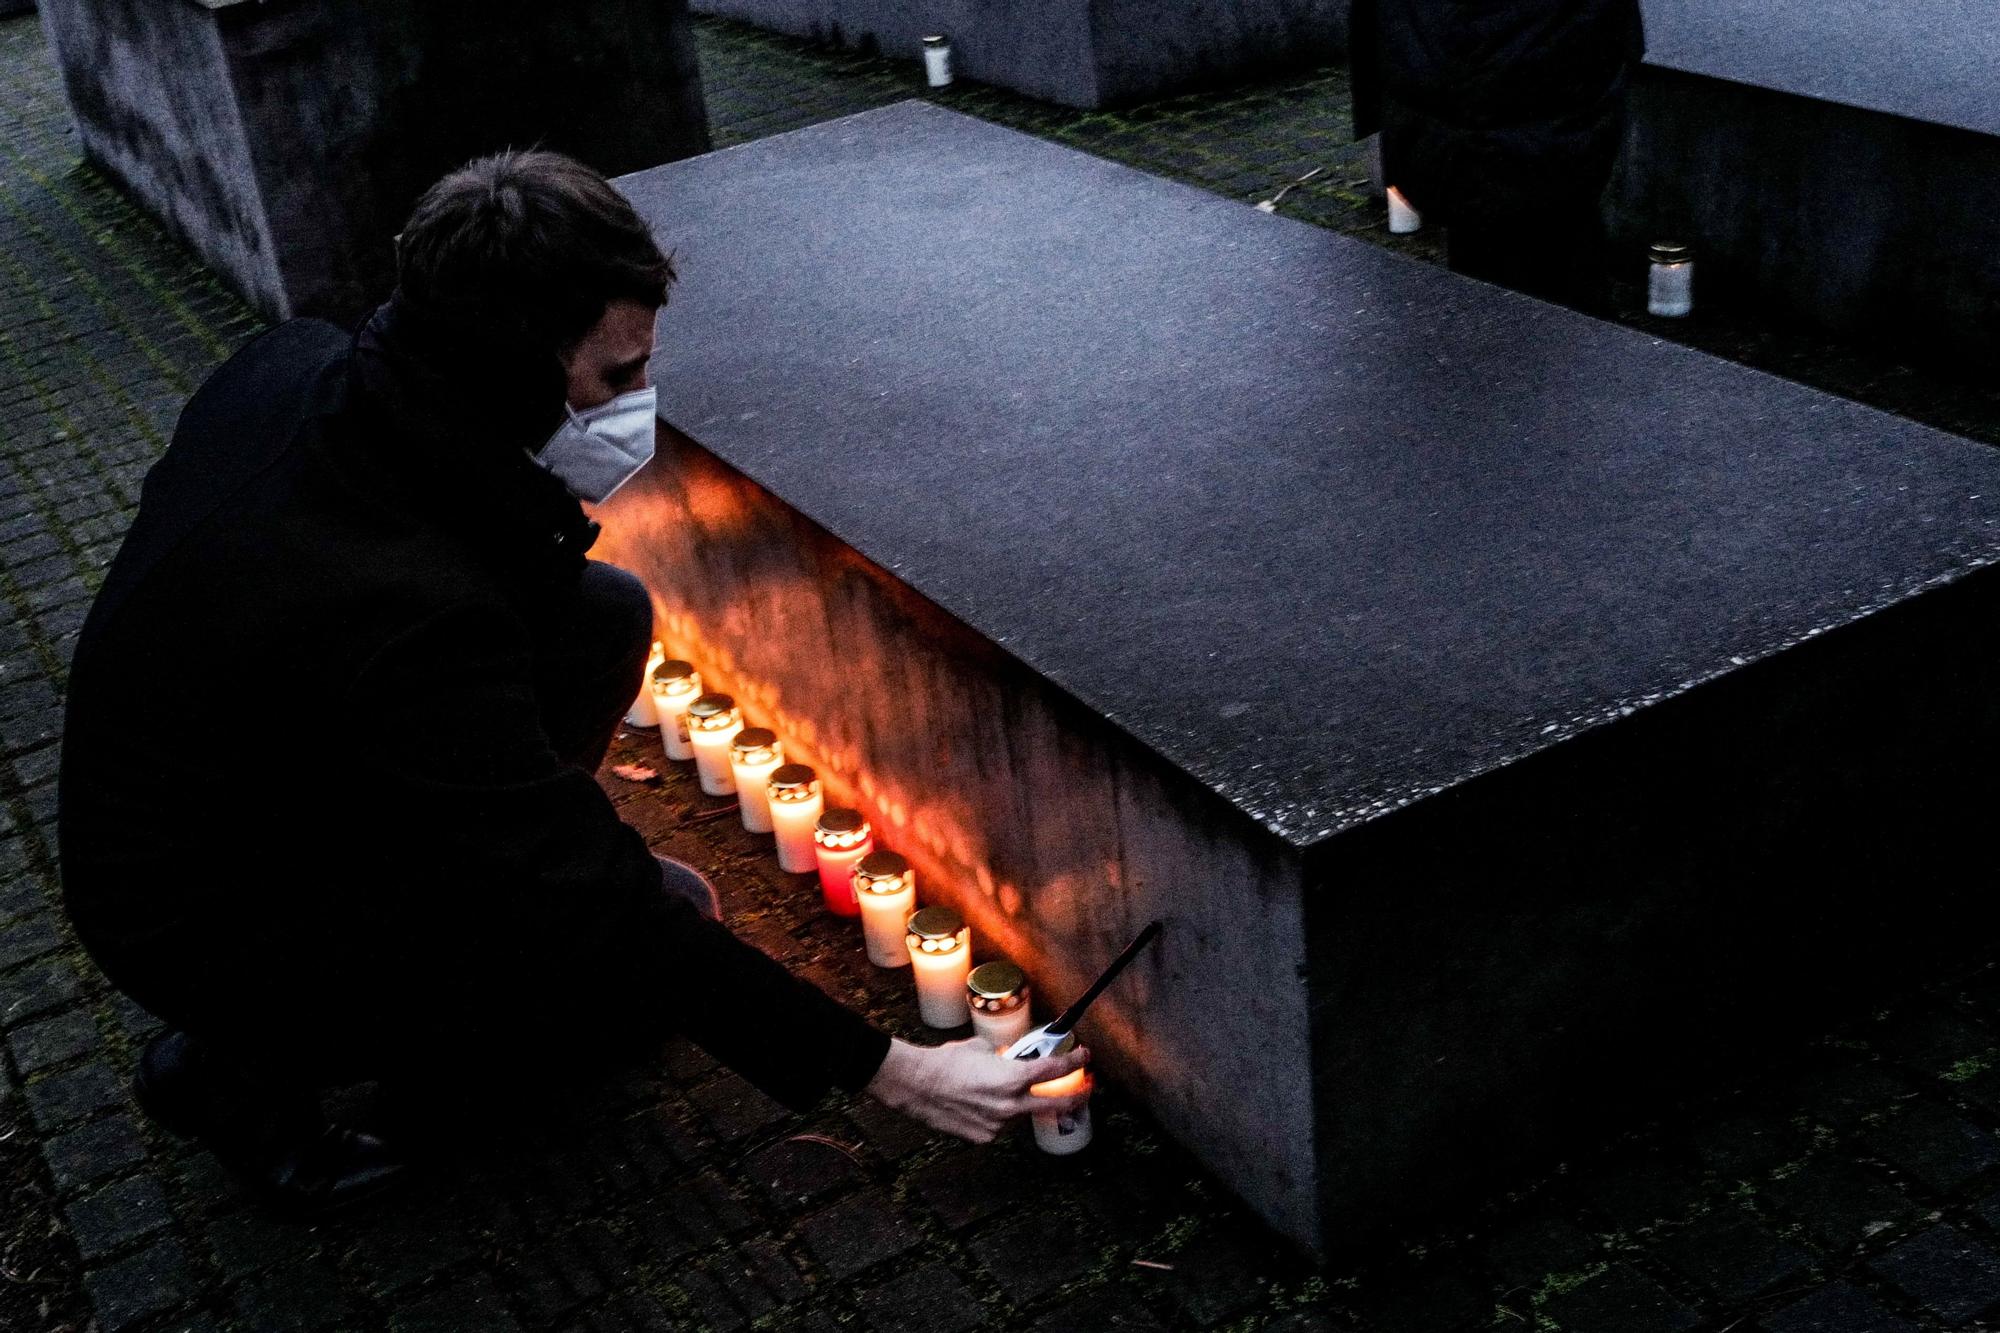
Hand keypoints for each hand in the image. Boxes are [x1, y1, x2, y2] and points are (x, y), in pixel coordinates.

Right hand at [864, 1036, 1090, 1143]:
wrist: (916, 1084)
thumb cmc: (945, 1062)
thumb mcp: (980, 1050)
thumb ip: (1003, 1058)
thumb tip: (1011, 1059)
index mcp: (1013, 1077)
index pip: (1055, 1070)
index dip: (1074, 1062)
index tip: (1084, 1056)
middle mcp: (1011, 1104)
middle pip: (1056, 1103)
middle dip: (1076, 1096)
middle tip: (1087, 1089)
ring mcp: (998, 1124)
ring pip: (1021, 1113)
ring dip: (1020, 1102)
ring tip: (996, 1090)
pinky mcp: (984, 1137)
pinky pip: (999, 1125)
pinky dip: (996, 1114)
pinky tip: (977, 1103)